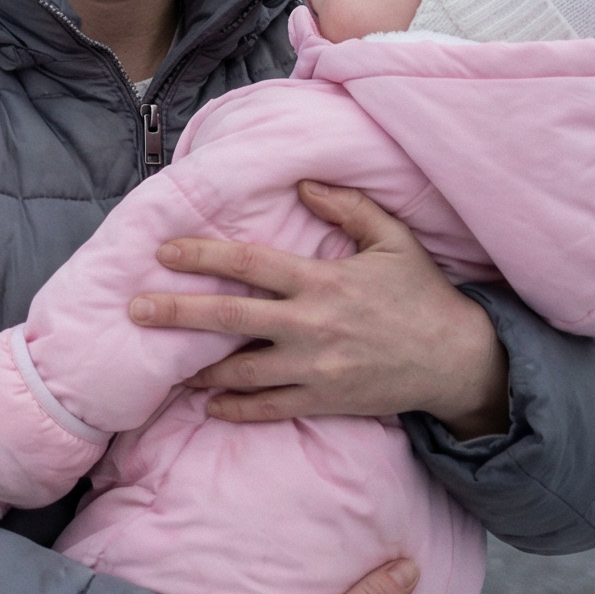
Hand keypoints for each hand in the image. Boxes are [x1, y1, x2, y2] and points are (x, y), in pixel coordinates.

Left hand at [131, 180, 509, 438]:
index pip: (248, 263)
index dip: (202, 255)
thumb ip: (349, 208)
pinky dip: (234, 409)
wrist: (460, 361)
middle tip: (134, 310)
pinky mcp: (323, 400)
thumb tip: (303, 184)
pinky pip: (268, 409)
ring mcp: (314, 368)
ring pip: (240, 370)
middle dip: (176, 313)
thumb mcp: (393, 241)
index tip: (163, 252)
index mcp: (321, 281)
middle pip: (228, 317)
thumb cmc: (422, 295)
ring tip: (163, 364)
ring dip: (197, 368)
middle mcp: (311, 325)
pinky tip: (207, 405)